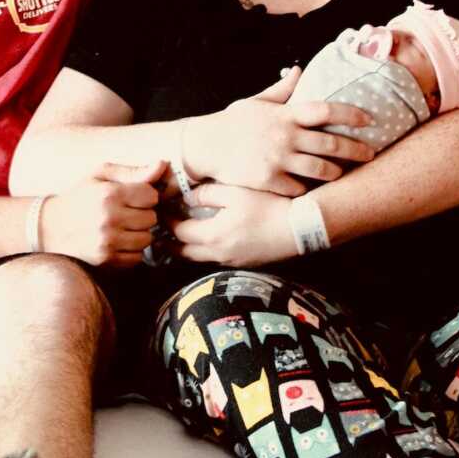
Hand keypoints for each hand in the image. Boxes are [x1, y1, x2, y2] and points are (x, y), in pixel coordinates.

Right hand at [40, 160, 162, 266]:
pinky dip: (131, 251)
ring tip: (121, 227)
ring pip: (147, 239)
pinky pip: (136, 258)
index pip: (152, 196)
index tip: (133, 197)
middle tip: (126, 212)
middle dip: (142, 214)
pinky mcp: (105, 260)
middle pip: (152, 218)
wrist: (49, 226)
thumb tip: (163, 165)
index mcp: (109, 194)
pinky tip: (117, 241)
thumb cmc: (80, 196)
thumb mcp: (101, 175)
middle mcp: (109, 219)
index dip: (145, 195)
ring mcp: (107, 242)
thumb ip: (133, 171)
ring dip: (138, 233)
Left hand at [169, 181, 294, 267]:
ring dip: (186, 248)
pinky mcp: (244, 265)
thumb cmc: (268, 206)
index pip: (178, 232)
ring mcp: (231, 262)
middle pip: (184, 252)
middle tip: (159, 232)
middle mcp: (218, 253)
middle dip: (169, 242)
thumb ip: (208, 194)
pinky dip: (204, 252)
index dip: (167, 222)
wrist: (299, 228)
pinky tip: (207, 240)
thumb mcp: (236, 192)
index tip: (161, 212)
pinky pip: (215, 260)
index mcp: (213, 235)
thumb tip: (189, 198)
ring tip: (180, 236)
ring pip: (198, 259)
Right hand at [185, 68, 372, 195]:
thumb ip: (281, 90)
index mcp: (285, 115)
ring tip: (343, 173)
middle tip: (371, 154)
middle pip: (331, 143)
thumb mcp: (255, 101)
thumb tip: (298, 71)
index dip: (351, 114)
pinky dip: (307, 190)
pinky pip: (298, 189)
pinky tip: (312, 190)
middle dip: (356, 149)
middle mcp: (285, 136)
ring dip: (336, 172)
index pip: (326, 110)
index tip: (369, 119)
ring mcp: (278, 159)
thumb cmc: (231, 122)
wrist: (204, 145)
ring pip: (320, 170)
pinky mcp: (268, 180)